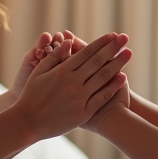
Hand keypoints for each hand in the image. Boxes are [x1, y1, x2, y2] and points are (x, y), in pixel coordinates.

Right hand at [14, 32, 131, 139]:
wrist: (28, 123)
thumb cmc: (31, 96)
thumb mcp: (38, 73)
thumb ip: (54, 57)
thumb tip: (68, 42)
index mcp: (61, 71)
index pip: (86, 52)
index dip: (101, 43)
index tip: (112, 35)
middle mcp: (72, 82)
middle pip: (97, 61)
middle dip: (113, 48)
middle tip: (125, 38)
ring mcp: (79, 98)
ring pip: (102, 77)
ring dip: (117, 64)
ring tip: (129, 53)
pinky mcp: (83, 112)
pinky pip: (101, 97)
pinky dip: (112, 86)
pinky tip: (123, 77)